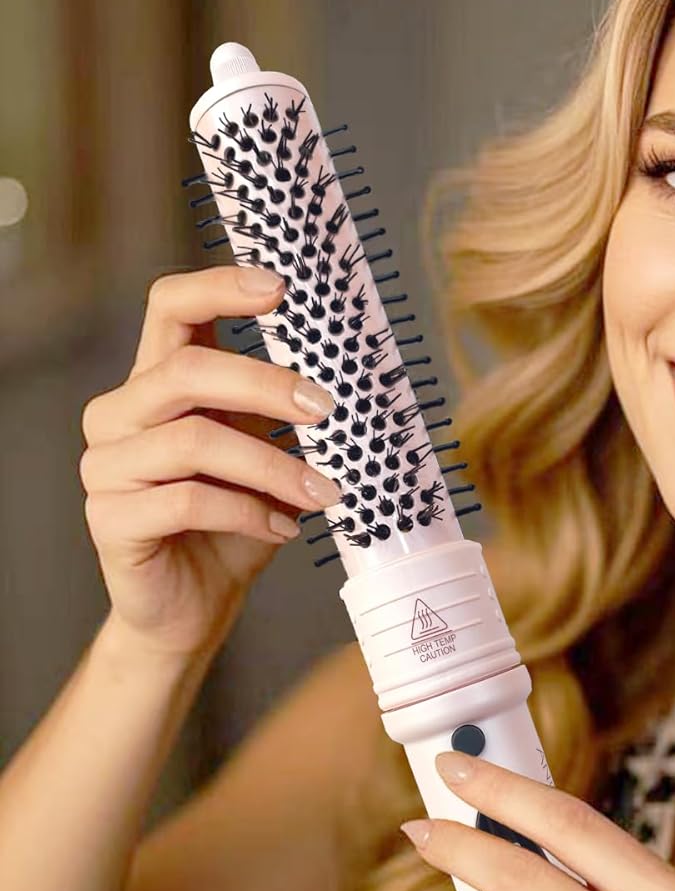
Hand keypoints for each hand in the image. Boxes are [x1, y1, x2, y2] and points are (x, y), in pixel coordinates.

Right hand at [78, 265, 344, 661]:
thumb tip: (351, 383)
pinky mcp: (110, 518)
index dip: (220, 288)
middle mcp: (121, 413)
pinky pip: (188, 500)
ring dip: (274, 467)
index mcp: (158, 382)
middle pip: (188, 370)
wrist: (195, 604)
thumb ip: (288, 415)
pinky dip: (250, 513)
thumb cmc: (237, 520)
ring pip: (195, 440)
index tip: (280, 286)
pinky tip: (282, 529)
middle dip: (266, 385)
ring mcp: (106, 465)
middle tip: (328, 409)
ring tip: (324, 493)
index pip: (170, 308)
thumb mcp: (270, 456)